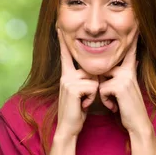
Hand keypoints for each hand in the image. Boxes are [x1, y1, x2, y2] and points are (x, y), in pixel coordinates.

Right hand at [54, 28, 98, 143]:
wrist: (69, 127)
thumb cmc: (77, 111)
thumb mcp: (82, 92)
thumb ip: (85, 80)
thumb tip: (96, 72)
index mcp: (67, 75)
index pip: (66, 55)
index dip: (63, 41)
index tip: (59, 27)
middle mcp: (66, 75)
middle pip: (90, 68)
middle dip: (94, 84)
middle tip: (84, 100)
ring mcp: (68, 80)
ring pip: (94, 78)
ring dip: (94, 93)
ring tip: (83, 102)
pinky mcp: (73, 88)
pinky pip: (93, 86)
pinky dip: (92, 98)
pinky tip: (82, 105)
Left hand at [98, 35, 151, 134]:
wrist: (137, 123)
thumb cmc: (127, 108)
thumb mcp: (122, 89)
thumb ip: (116, 77)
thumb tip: (104, 70)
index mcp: (129, 69)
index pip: (128, 50)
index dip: (131, 38)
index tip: (136, 25)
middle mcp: (128, 69)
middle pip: (105, 66)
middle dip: (102, 81)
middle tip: (116, 97)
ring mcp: (125, 76)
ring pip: (100, 78)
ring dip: (103, 93)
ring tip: (114, 102)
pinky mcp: (119, 85)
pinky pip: (101, 89)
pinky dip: (105, 100)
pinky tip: (115, 106)